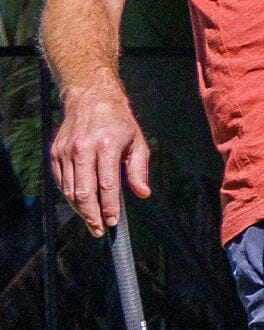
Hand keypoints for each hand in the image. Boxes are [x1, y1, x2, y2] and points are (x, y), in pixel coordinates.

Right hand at [50, 81, 150, 236]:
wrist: (91, 99)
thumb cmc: (119, 123)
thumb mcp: (138, 142)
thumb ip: (139, 170)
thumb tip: (143, 194)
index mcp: (107, 145)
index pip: (106, 185)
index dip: (109, 207)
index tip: (113, 222)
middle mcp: (83, 148)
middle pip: (84, 191)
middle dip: (92, 215)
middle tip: (99, 230)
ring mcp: (66, 151)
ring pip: (69, 189)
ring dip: (79, 209)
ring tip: (91, 222)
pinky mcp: (55, 153)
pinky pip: (61, 181)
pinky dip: (69, 196)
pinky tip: (80, 205)